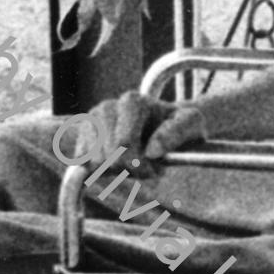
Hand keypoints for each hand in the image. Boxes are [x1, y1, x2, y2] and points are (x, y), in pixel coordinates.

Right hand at [70, 91, 212, 179]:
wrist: (161, 126)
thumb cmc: (178, 126)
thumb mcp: (190, 124)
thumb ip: (175, 133)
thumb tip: (152, 151)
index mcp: (133, 102)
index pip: (124, 144)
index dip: (139, 166)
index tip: (155, 171)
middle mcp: (108, 107)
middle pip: (109, 156)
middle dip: (128, 169)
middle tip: (145, 168)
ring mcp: (92, 120)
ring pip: (94, 162)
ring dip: (115, 172)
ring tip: (132, 163)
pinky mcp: (83, 135)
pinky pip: (82, 163)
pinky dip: (100, 171)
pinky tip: (115, 163)